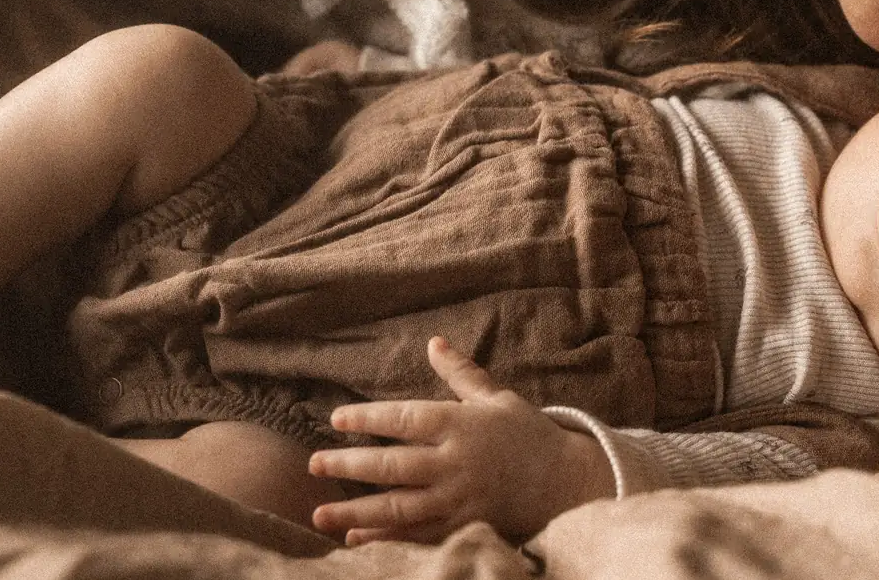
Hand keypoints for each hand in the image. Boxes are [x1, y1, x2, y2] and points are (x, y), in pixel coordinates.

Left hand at [309, 337, 615, 544]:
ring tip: (319, 512)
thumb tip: (433, 342)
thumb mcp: (496, 398)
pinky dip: (383, 536)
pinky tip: (355, 536)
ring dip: (355, 509)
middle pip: (392, 465)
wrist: (566, 481)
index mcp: (461, 424)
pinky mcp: (462, 526)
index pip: (405, 418)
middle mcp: (455, 462)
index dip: (367, 417)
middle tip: (312, 464)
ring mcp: (458, 499)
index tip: (337, 418)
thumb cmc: (528, 434)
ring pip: (397, 506)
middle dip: (348, 464)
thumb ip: (461, 373)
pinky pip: (415, 534)